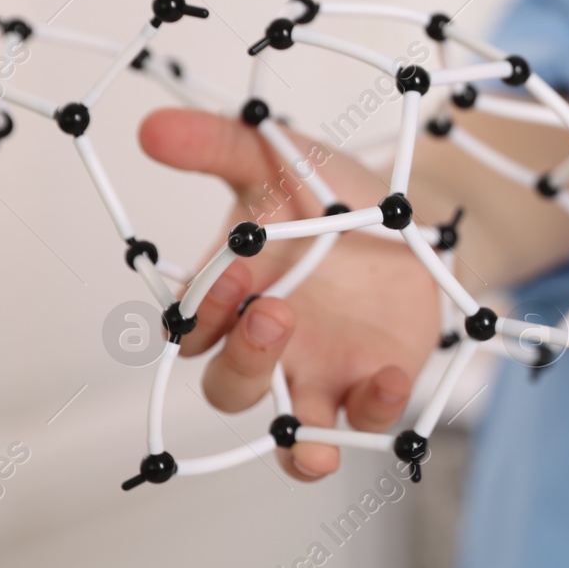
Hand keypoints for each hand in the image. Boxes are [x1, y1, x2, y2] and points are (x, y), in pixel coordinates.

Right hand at [140, 109, 443, 479]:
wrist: (415, 208)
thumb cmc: (330, 192)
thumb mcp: (277, 157)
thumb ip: (218, 144)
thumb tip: (152, 127)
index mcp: (232, 299)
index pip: (193, 329)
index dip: (203, 313)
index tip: (234, 269)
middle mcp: (270, 349)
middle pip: (233, 389)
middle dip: (245, 363)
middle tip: (274, 312)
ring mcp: (323, 374)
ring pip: (293, 437)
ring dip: (298, 440)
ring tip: (310, 430)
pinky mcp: (375, 384)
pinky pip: (367, 422)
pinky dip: (375, 413)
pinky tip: (387, 379)